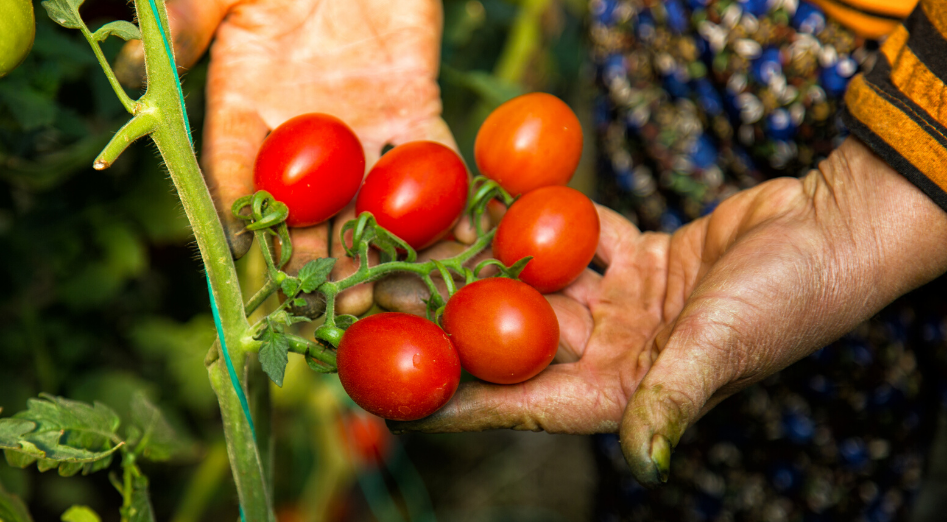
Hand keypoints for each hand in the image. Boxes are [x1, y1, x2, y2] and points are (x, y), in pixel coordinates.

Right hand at [115, 0, 454, 314]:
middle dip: (319, 260)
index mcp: (244, 103)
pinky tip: (461, 239)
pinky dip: (448, 199)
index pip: (234, 171)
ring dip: (384, 251)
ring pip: (370, 197)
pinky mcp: (413, 105)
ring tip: (397, 300)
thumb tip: (138, 60)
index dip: (239, 217)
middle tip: (332, 308)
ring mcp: (361, 123)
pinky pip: (431, 157)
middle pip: (308, 207)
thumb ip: (188, 19)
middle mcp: (303, 129)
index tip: (249, 265)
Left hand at [386, 137, 946, 484]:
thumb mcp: (724, 347)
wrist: (835, 230)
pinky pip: (577, 242)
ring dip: (484, 263)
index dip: (462, 401)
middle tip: (384, 297)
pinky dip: (540, 223)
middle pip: (515, 338)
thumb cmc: (788, 298)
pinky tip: (492, 202)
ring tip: (422, 239)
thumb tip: (645, 459)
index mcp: (626, 390)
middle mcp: (616, 353)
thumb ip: (674, 396)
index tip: (396, 396)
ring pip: (535, 285)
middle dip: (452, 318)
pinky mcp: (638, 261)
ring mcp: (624, 307)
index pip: (526, 402)